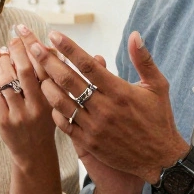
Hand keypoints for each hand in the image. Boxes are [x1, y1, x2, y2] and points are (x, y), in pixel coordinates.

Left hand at [0, 26, 56, 165]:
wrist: (35, 153)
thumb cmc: (46, 122)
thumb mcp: (56, 101)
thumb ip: (54, 76)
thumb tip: (44, 46)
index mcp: (54, 99)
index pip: (44, 66)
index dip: (34, 46)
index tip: (26, 32)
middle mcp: (38, 107)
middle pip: (24, 70)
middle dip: (17, 49)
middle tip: (13, 38)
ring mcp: (19, 115)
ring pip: (6, 80)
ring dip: (3, 62)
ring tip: (4, 54)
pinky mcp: (3, 121)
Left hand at [21, 29, 187, 183]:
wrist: (160, 159)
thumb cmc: (159, 119)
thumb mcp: (158, 86)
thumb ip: (143, 60)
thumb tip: (134, 35)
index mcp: (119, 91)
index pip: (88, 64)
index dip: (69, 48)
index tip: (53, 35)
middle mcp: (104, 108)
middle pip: (68, 80)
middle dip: (48, 61)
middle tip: (33, 47)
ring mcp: (94, 127)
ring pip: (61, 103)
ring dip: (46, 86)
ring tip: (36, 73)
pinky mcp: (89, 143)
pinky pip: (64, 124)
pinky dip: (54, 111)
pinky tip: (50, 101)